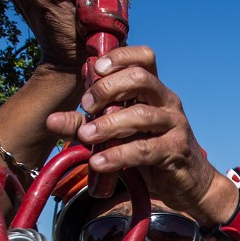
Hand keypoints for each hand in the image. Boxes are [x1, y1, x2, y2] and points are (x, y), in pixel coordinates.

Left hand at [47, 45, 228, 220]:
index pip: (144, 57)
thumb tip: (51, 121)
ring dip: (109, 124)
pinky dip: (119, 155)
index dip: (120, 57)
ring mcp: (175, 125)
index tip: (96, 69)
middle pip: (141, 78)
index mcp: (154, 90)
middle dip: (109, 88)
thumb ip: (86, 125)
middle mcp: (167, 101)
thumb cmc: (151, 152)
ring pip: (142, 114)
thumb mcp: (117, 135)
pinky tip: (99, 163)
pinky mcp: (176, 150)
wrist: (188, 183)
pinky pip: (145, 149)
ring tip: (86, 137)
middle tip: (86, 105)